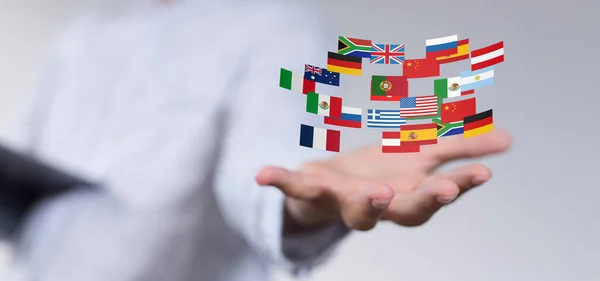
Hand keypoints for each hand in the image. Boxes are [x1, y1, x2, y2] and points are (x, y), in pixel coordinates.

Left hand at [255, 129, 511, 230]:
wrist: (331, 184)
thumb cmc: (381, 174)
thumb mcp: (420, 154)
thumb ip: (460, 147)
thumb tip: (508, 141)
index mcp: (404, 197)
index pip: (435, 197)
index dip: (458, 187)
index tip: (481, 173)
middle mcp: (377, 207)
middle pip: (403, 213)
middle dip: (422, 202)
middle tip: (441, 189)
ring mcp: (343, 202)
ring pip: (355, 212)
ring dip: (365, 205)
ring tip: (375, 191)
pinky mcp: (311, 190)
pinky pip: (294, 188)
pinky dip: (278, 180)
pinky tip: (261, 173)